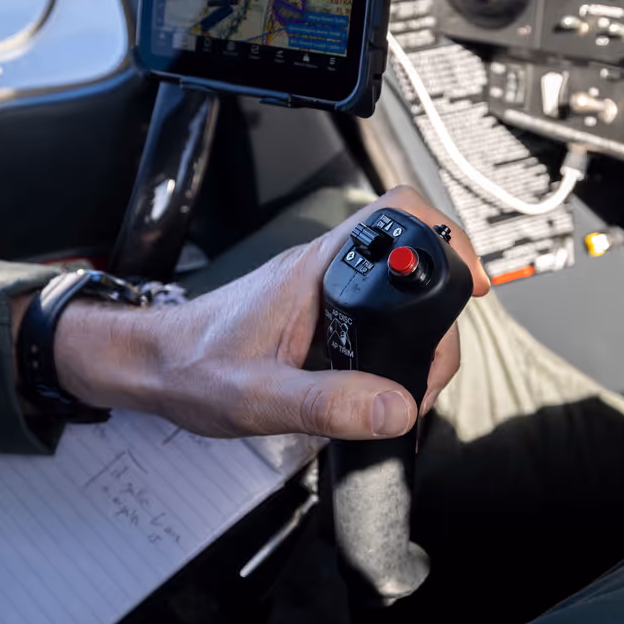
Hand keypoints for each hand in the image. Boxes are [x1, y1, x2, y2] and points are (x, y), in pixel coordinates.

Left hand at [53, 187, 489, 439]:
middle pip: (412, 263)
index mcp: (317, 269)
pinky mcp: (319, 316)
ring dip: (419, 333)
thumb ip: (326, 403)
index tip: (472, 284)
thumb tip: (396, 407)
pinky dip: (395, 346)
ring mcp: (323, 292)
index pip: (397, 216)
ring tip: (412, 384)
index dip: (447, 240)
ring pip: (396, 292)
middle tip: (433, 367)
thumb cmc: (190, 369)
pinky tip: (385, 383)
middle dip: (440, 313)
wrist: (152, 369)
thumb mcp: (258, 397)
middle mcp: (325, 271)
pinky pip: (375, 316)